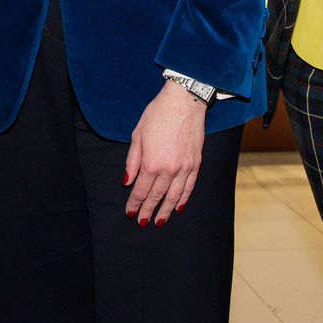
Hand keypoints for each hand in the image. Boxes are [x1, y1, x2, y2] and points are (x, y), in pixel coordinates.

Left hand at [124, 83, 206, 225]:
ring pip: (174, 196)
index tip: (130, 213)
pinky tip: (178, 206)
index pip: (141, 191)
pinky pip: (189, 186)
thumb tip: (127, 182)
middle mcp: (168, 169)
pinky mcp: (196, 163)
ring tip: (160, 221)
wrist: (184, 101)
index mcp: (151, 163)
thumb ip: (132, 161)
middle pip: (156, 196)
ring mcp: (184, 167)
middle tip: (143, 222)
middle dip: (148, 211)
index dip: (134, 203)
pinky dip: (183, 198)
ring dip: (166, 210)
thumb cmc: (157, 114)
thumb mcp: (137, 135)